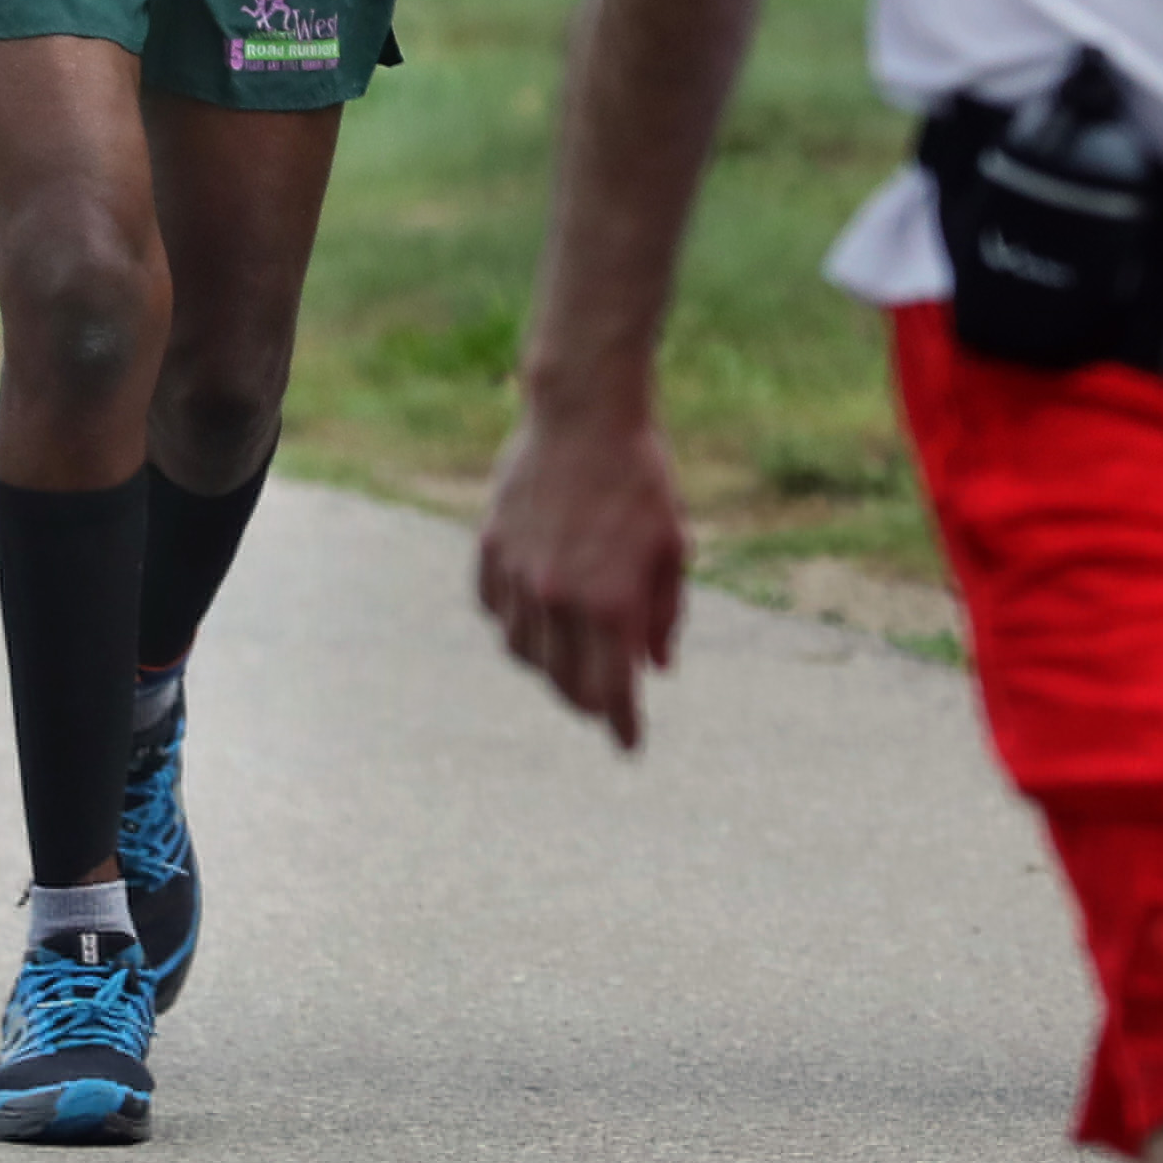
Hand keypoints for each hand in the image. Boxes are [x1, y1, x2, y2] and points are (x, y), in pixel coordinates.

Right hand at [475, 393, 692, 751]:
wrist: (584, 414)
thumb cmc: (641, 479)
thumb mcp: (672, 549)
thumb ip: (663, 616)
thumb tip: (656, 668)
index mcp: (612, 604)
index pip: (613, 692)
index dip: (622, 727)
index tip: (629, 748)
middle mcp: (560, 598)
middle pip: (563, 684)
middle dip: (586, 702)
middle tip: (601, 702)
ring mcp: (519, 574)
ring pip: (521, 653)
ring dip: (546, 667)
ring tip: (564, 660)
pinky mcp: (490, 548)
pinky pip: (493, 610)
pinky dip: (510, 625)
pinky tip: (530, 618)